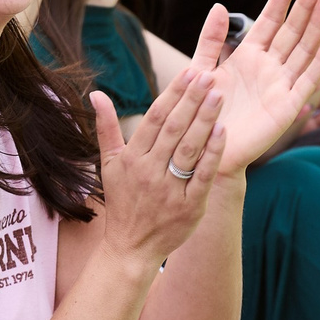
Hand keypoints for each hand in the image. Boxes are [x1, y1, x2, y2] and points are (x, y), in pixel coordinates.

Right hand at [91, 66, 225, 272]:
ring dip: (204, 121)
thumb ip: (106, 127)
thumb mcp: (108, 164)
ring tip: (218, 96)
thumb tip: (96, 94)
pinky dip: (213, 154)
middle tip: (208, 75)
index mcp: (132, 158)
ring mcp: (170, 190)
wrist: (130, 248)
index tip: (189, 71)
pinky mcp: (189, 207)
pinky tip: (223, 132)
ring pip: (188, 149)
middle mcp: (149, 172)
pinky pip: (203, 176)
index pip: (154, 118)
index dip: (173, 93)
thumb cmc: (122, 201)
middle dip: (191, 100)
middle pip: (173, 129)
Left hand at [192, 0, 319, 173]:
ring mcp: (281, 85)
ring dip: (318, 26)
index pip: (270, 19)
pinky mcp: (288, 107)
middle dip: (305, 5)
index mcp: (248, 56)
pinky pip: (308, 80)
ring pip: (304, 49)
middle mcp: (269, 67)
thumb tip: (221, 5)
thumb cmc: (201, 111)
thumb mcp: (201, 69)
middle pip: (292, 30)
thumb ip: (211, 39)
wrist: (203, 148)